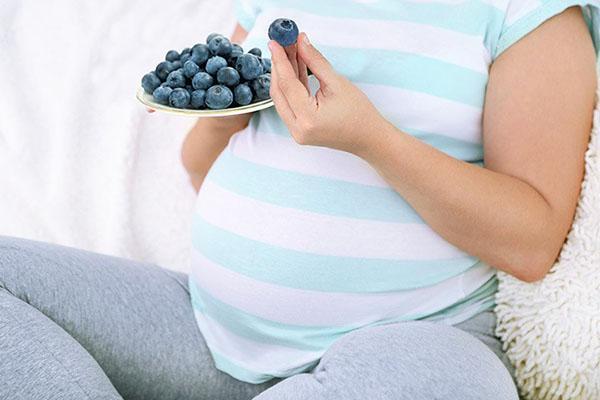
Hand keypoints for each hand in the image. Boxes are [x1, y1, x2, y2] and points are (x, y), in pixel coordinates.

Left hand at [268, 32, 389, 155]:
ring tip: (288, 53)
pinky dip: (290, 87)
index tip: (275, 43)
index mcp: (307, 118)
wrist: (368, 137)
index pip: (287, 84)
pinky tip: (294, 68)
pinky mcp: (299, 130)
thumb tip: (301, 43)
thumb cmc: (359, 114)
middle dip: (279, 66)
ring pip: (282, 98)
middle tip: (281, 45)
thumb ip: (315, 61)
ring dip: (284, 75)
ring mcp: (296, 132)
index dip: (280, 61)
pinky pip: (289, 105)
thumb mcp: (337, 82)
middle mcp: (297, 129)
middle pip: (279, 92)